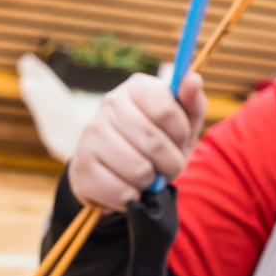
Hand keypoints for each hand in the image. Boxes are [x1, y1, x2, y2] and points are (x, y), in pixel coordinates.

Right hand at [66, 72, 205, 210]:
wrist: (114, 169)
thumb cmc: (156, 142)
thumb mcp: (182, 124)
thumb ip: (191, 103)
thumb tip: (193, 79)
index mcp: (138, 87)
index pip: (166, 109)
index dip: (180, 133)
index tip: (179, 140)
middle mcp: (110, 103)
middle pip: (154, 143)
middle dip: (170, 163)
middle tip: (167, 166)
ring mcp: (92, 132)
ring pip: (138, 169)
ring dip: (150, 181)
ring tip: (146, 174)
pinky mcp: (82, 164)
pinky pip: (120, 190)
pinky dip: (132, 196)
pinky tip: (127, 185)